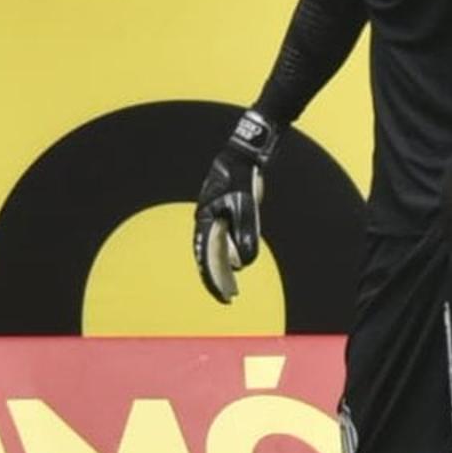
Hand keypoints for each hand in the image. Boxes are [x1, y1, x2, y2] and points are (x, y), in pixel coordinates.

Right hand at [193, 109, 277, 302]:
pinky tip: (239, 264)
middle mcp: (207, 220)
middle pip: (209, 256)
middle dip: (217, 277)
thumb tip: (244, 264)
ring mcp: (216, 217)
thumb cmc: (242, 177)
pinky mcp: (227, 214)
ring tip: (233, 287)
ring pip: (217, 248)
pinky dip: (230, 253)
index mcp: (205, 219)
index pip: (206, 256)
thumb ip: (245, 232)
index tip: (223, 296)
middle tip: (228, 297)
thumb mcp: (246, 205)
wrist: (244, 154)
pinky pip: (225, 239)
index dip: (213, 278)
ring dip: (224, 268)